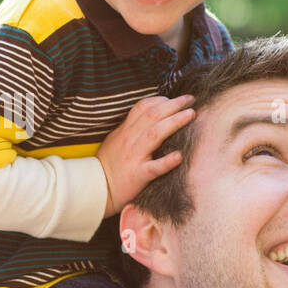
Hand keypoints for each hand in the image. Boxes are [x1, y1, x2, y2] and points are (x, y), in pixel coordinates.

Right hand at [96, 95, 196, 215]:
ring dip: (174, 122)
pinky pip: (154, 167)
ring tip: (191, 114)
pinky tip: (179, 156)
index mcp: (125, 130)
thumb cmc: (109, 165)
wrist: (96, 189)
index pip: (143, 107)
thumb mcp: (116, 140)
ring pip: (155, 134)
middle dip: (174, 104)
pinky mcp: (138, 175)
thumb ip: (131, 128)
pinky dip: (167, 161)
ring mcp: (134, 157)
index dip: (161, 99)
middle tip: (190, 99)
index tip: (176, 99)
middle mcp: (129, 140)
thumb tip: (150, 116)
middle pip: (153, 115)